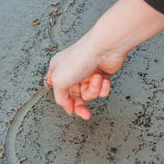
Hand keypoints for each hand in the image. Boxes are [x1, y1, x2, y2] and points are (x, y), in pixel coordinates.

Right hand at [46, 0, 163, 118]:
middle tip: (85, 114)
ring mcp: (87, 74)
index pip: (59, 92)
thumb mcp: (59, 81)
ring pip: (89, 94)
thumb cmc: (80, 59)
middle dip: (81, 106)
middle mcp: (72, 72)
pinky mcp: (102, 75)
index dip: (65, 102)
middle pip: (75, 97)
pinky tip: (103, 78)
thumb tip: (67, 107)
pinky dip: (103, 87)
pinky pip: (101, 90)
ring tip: (95, 78)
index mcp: (58, 70)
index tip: (70, 109)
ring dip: (93, 89)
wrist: (104, 48)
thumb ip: (60, 98)